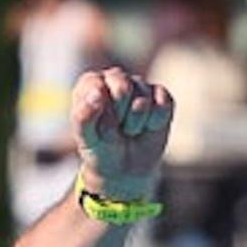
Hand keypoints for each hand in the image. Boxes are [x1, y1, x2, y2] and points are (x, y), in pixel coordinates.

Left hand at [72, 67, 174, 202]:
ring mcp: (140, 85)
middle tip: (116, 128)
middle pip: (122, 87)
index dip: (101, 112)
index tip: (99, 127)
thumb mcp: (85, 138)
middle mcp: (115, 78)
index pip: (96, 87)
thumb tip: (97, 93)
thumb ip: (83, 115)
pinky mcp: (161, 95)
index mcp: (91, 84)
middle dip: (119, 116)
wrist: (124, 168)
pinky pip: (163, 105)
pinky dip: (154, 123)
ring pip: (143, 100)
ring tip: (129, 130)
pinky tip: (146, 128)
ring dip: (135, 124)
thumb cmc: (100, 147)